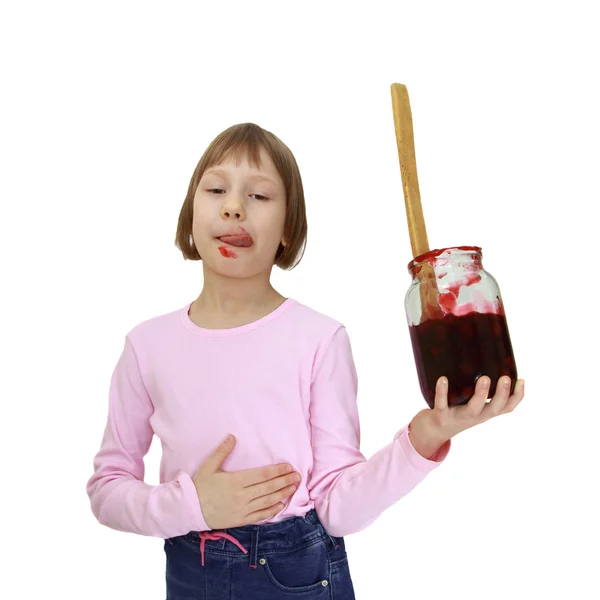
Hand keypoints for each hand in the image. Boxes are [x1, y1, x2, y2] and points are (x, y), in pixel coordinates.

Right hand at [192, 434, 301, 529]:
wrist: (188, 509)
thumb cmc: (199, 486)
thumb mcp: (209, 466)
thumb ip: (222, 451)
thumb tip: (233, 436)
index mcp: (236, 481)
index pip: (262, 475)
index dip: (277, 470)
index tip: (288, 467)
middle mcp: (242, 496)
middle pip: (268, 487)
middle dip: (285, 481)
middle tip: (298, 476)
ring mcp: (242, 509)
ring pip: (267, 501)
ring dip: (282, 494)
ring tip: (294, 487)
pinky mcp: (240, 520)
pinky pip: (260, 516)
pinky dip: (272, 510)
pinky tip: (281, 505)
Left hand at [409, 375, 524, 458]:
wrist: (432, 431)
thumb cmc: (455, 409)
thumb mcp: (471, 400)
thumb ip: (479, 386)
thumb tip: (484, 355)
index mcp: (484, 412)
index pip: (507, 408)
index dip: (517, 396)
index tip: (521, 380)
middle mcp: (475, 416)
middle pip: (494, 409)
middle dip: (502, 394)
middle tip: (505, 378)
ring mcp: (458, 416)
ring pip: (473, 409)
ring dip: (480, 394)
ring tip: (484, 378)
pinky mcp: (441, 415)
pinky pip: (442, 403)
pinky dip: (442, 391)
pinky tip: (443, 378)